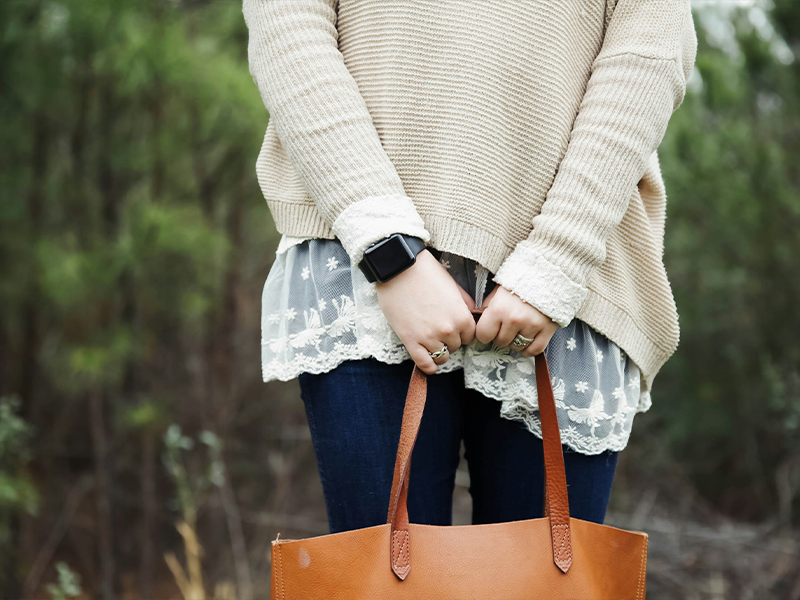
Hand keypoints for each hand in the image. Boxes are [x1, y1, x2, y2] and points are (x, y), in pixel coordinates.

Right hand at [375, 249, 476, 373]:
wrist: (399, 268)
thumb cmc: (426, 273)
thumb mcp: (453, 286)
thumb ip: (465, 303)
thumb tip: (474, 312)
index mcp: (461, 317)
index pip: (470, 337)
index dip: (462, 332)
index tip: (454, 328)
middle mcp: (448, 330)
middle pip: (455, 346)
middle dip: (449, 340)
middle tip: (439, 330)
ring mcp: (429, 337)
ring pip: (442, 357)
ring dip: (439, 352)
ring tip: (433, 344)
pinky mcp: (410, 341)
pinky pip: (424, 363)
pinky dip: (428, 367)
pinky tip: (429, 364)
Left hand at [475, 284, 557, 356]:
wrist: (548, 273)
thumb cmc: (520, 281)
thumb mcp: (499, 290)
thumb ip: (488, 306)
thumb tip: (479, 319)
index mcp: (498, 309)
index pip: (483, 335)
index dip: (485, 333)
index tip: (490, 329)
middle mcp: (514, 320)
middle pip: (500, 342)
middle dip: (501, 336)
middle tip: (506, 326)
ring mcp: (531, 326)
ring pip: (517, 347)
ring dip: (515, 342)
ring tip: (518, 330)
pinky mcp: (547, 330)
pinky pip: (535, 350)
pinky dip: (529, 349)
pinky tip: (527, 341)